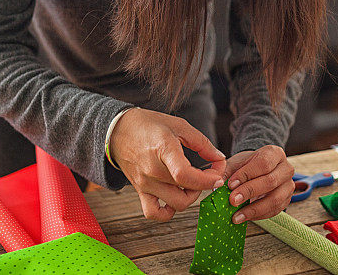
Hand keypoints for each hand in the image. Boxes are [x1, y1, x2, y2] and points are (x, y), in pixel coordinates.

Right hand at [110, 108, 226, 221]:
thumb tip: (219, 159)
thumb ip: (202, 143)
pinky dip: (167, 212)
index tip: (218, 174)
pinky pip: (153, 213)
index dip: (207, 179)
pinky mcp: (140, 190)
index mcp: (163, 149)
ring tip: (192, 183)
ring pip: (176, 205)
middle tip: (209, 173)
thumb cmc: (149, 125)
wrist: (118, 131)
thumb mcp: (179, 125)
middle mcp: (152, 170)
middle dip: (205, 184)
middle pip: (185, 191)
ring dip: (190, 197)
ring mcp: (145, 183)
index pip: (185, 175)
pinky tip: (175, 198)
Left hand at [223, 145, 294, 222]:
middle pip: (270, 181)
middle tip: (232, 201)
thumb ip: (226, 171)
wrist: (257, 171)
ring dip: (254, 209)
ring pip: (275, 199)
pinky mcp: (286, 200)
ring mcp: (289, 185)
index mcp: (274, 153)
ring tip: (236, 216)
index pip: (263, 163)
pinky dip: (258, 215)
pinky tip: (244, 217)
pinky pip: (274, 210)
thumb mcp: (235, 163)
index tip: (230, 184)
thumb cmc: (246, 166)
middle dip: (249, 192)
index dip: (246, 174)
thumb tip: (217, 184)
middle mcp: (286, 168)